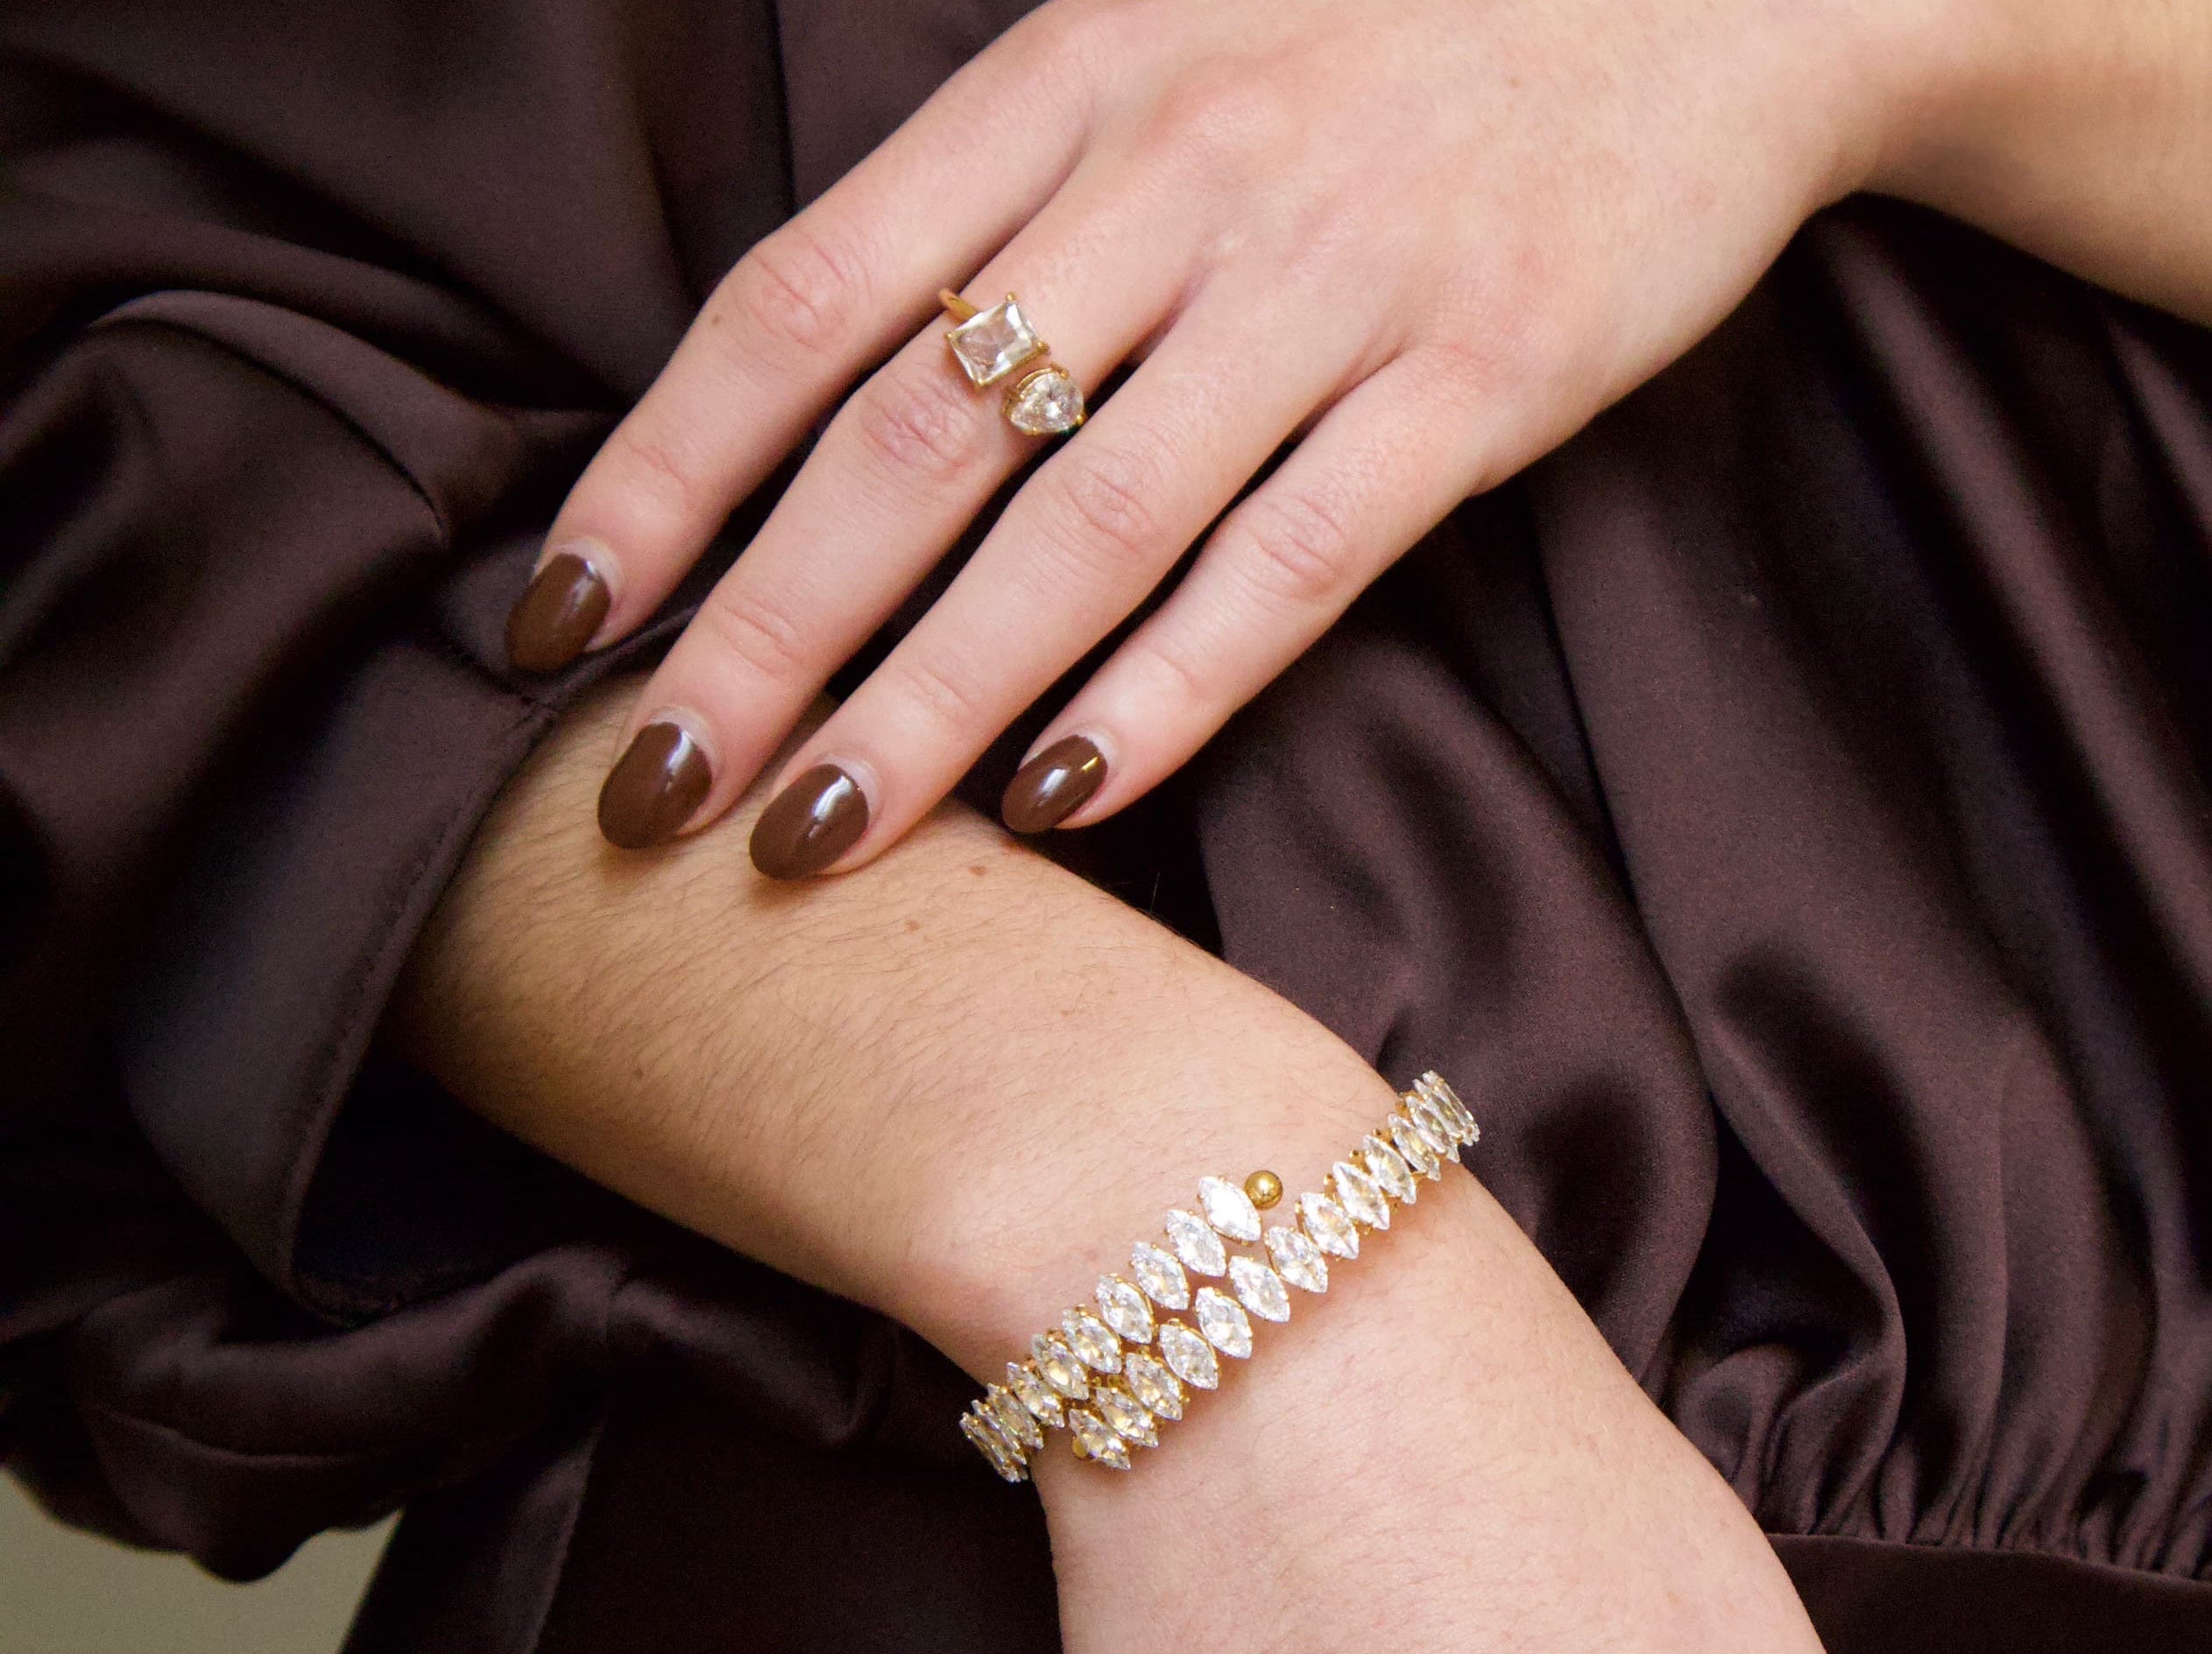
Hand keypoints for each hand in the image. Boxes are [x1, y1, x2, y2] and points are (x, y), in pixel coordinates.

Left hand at [508, 0, 1933, 869]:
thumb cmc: (1405, 22)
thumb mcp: (1173, 33)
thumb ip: (1011, 187)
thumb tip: (834, 385)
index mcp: (1070, 73)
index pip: (803, 299)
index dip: (663, 473)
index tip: (559, 622)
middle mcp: (1178, 171)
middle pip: (910, 439)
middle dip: (757, 634)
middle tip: (646, 794)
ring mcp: (1333, 280)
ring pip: (1083, 527)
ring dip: (932, 700)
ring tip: (817, 840)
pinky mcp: (1478, 378)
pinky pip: (1293, 564)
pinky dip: (1171, 690)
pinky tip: (1067, 799)